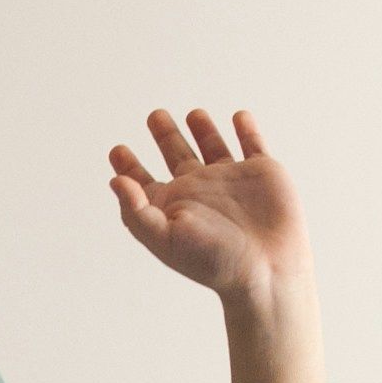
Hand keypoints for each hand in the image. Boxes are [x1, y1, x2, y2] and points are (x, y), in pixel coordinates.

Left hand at [107, 108, 310, 300]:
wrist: (266, 268)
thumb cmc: (214, 260)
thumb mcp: (166, 238)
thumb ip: (137, 211)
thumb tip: (115, 182)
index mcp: (174, 207)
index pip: (145, 183)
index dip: (129, 167)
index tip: (116, 151)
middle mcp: (200, 192)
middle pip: (177, 156)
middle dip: (166, 136)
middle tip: (155, 116)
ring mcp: (230, 181)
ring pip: (213, 147)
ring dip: (203, 130)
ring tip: (192, 114)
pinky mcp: (261, 172)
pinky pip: (252, 145)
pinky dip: (246, 130)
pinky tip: (238, 117)